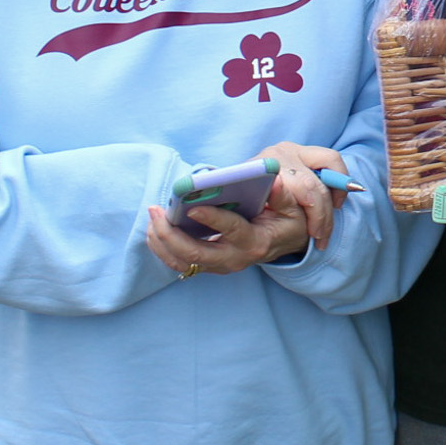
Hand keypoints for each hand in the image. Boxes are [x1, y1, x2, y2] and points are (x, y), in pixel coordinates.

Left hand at [143, 142, 351, 277]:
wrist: (283, 244)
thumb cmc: (286, 222)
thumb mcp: (293, 209)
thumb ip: (281, 196)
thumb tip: (275, 179)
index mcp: (255, 243)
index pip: (231, 231)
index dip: (212, 219)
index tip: (192, 206)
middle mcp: (235, 259)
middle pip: (197, 254)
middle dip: (171, 234)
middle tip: (156, 211)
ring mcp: (220, 265)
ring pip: (184, 262)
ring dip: (162, 242)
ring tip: (152, 217)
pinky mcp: (209, 264)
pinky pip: (181, 263)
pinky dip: (164, 249)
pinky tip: (154, 229)